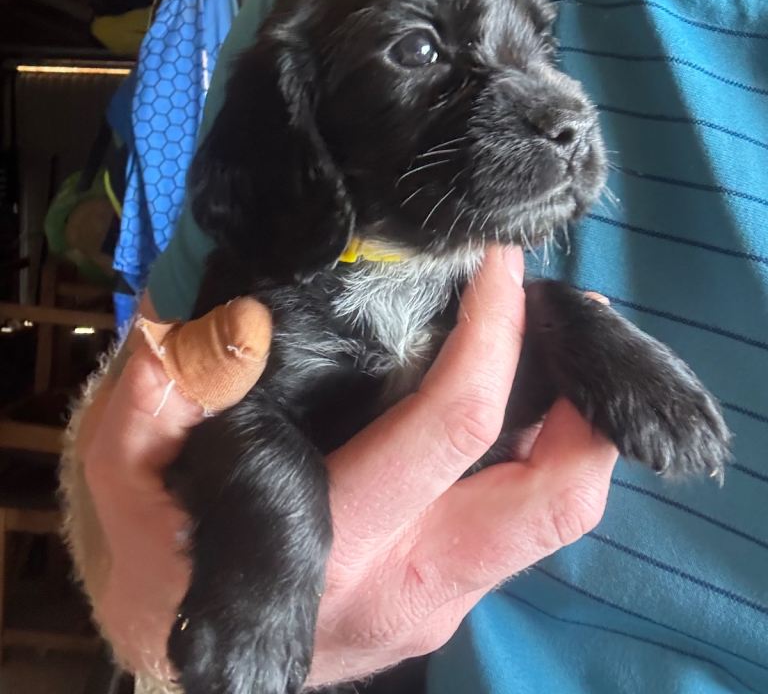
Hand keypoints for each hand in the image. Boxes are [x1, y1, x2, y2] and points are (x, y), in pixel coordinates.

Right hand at [71, 248, 616, 687]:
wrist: (186, 660)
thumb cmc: (159, 546)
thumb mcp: (126, 467)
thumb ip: (158, 395)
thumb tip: (226, 321)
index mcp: (338, 541)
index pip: (453, 427)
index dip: (493, 336)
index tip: (500, 263)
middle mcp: (414, 580)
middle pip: (554, 498)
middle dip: (588, 400)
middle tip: (572, 312)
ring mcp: (443, 598)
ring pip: (557, 517)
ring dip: (582, 428)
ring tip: (561, 341)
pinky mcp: (452, 596)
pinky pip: (526, 523)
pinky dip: (544, 454)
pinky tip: (521, 395)